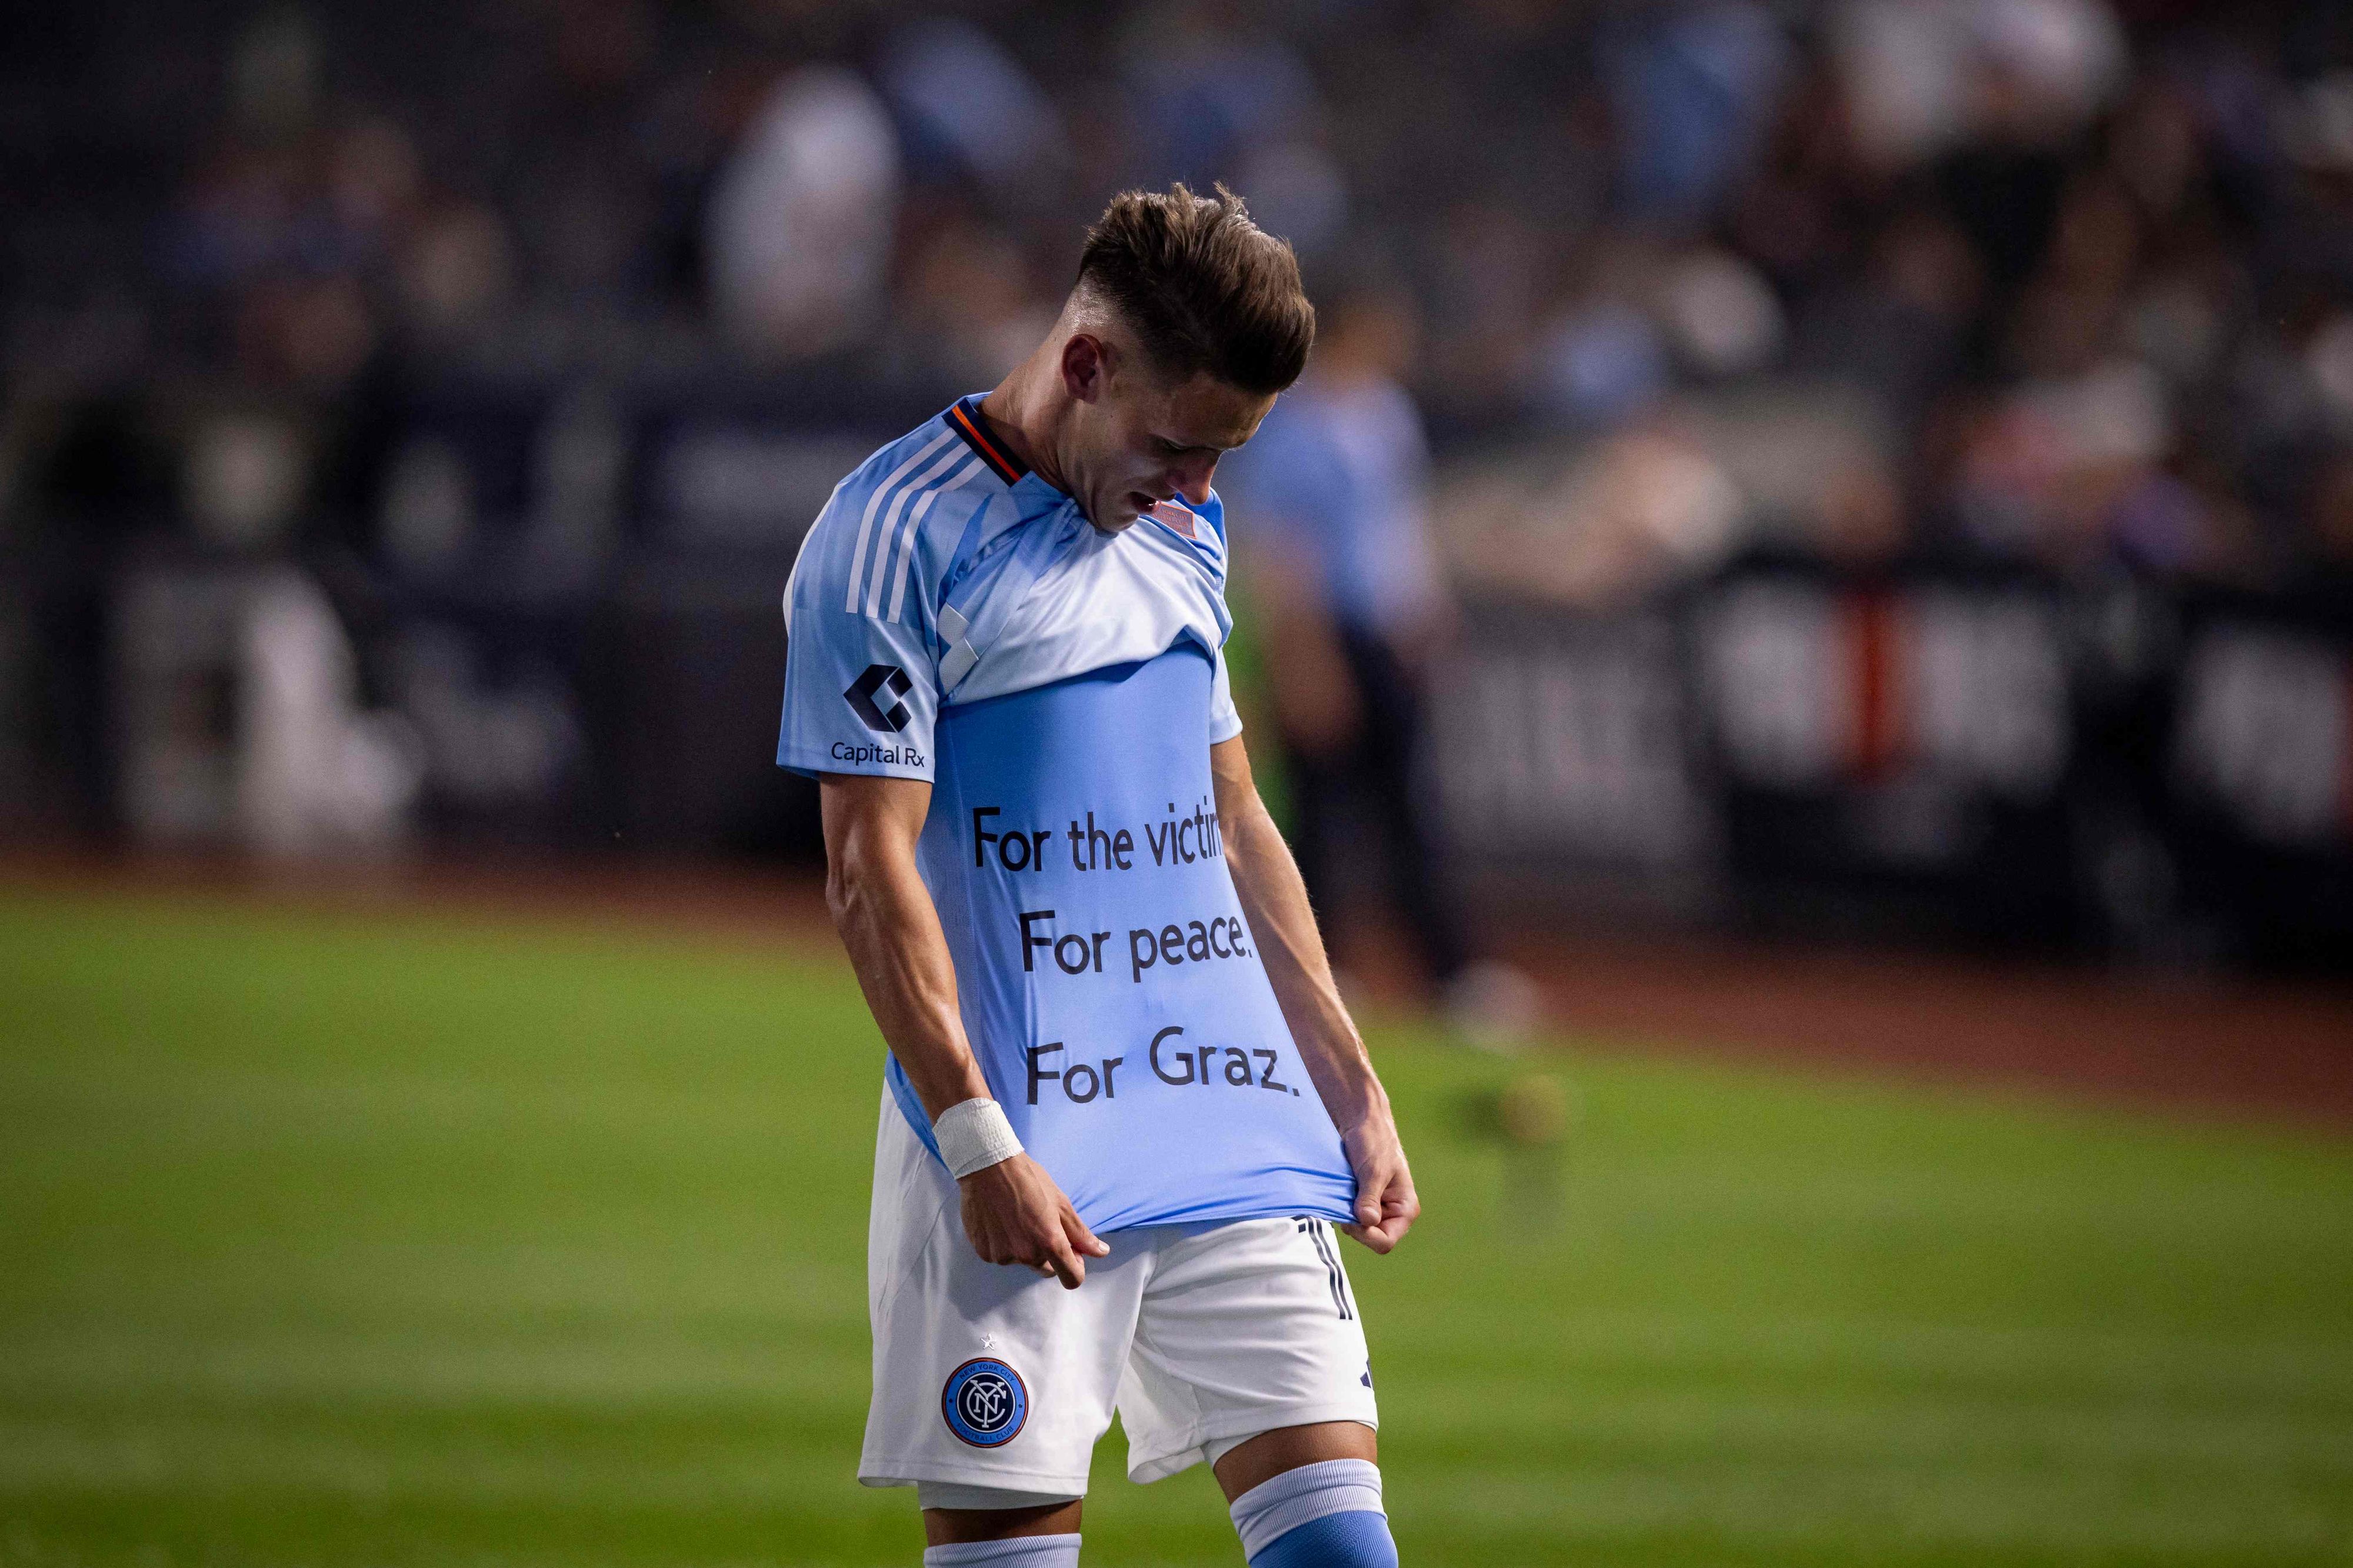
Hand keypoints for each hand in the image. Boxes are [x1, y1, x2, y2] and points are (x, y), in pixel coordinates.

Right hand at [959, 1153, 1109, 1288]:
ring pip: (1022, 1261)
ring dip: (1024, 1248)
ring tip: (1017, 1218)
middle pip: (1047, 1270)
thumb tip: (1101, 1252)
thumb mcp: (1061, 1203)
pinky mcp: (983, 1252)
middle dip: (1049, 1254)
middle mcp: (1026, 1254)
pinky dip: (1004, 1244)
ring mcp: (1003, 1255)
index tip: (1072, 1254)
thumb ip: (1081, 1234)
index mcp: (1050, 1242)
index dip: (1076, 1268)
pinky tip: (1001, 1221)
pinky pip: (1001, 1255)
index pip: (1072, 1278)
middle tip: (1041, 1225)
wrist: (987, 1166)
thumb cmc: (1028, 1179)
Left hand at [1338, 1108, 1419, 1252]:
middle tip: (1345, 1201)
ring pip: (1356, 1228)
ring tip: (1343, 1191)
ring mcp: (1376, 1208)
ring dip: (1346, 1214)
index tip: (1352, 1217)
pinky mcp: (1360, 1201)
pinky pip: (1348, 1216)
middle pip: (1370, 1238)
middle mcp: (1392, 1213)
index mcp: (1405, 1208)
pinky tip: (1338, 1192)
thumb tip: (1366, 1221)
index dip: (1366, 1235)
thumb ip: (1370, 1197)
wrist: (1360, 1121)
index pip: (1385, 1241)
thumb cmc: (1374, 1140)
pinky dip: (1341, 1208)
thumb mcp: (1373, 1169)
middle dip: (1354, 1225)